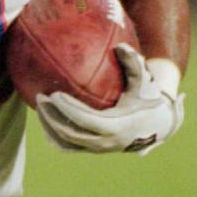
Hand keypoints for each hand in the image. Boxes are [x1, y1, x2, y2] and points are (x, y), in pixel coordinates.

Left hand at [35, 44, 183, 154]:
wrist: (158, 125)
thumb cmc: (147, 98)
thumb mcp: (144, 80)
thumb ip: (133, 62)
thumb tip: (120, 46)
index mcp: (117, 126)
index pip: (85, 120)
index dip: (68, 109)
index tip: (53, 94)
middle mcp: (106, 142)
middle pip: (70, 133)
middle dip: (52, 116)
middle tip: (40, 97)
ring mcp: (98, 149)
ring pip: (66, 142)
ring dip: (49, 126)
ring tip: (38, 106)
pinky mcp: (93, 150)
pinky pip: (68, 147)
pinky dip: (53, 136)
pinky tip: (44, 119)